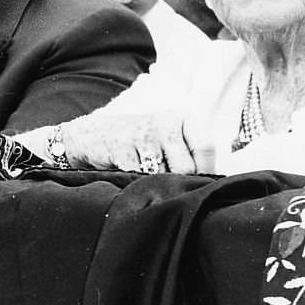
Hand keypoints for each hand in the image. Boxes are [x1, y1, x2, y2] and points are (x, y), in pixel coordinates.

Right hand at [61, 109, 214, 173]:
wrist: (93, 135)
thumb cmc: (139, 142)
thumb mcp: (167, 138)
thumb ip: (190, 155)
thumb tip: (212, 185)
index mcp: (181, 119)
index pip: (206, 148)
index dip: (204, 171)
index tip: (195, 182)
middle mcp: (164, 123)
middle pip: (185, 168)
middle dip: (175, 181)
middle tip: (162, 180)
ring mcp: (142, 134)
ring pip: (162, 176)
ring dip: (153, 184)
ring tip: (144, 175)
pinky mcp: (121, 148)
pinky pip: (138, 178)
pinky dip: (134, 183)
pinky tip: (128, 174)